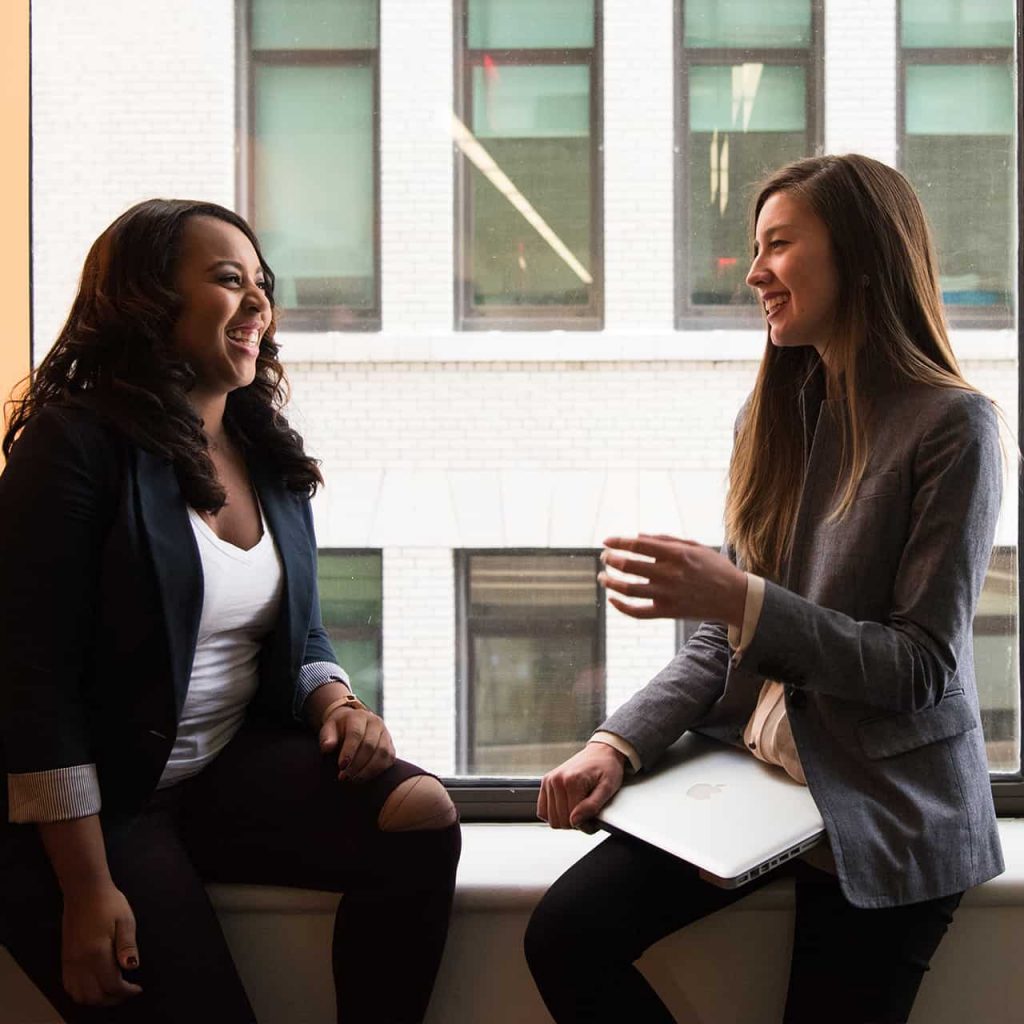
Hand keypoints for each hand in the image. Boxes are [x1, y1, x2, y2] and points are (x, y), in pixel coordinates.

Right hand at [60, 881, 141, 1006]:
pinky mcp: (65, 958)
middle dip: (112, 999)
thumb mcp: (125, 920)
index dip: (126, 991)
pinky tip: (94, 986)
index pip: (111, 984)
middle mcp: (80, 961)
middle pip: (94, 996)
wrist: (85, 891)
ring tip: (112, 991)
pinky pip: (69, 986)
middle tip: (126, 992)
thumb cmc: (108, 902)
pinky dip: (81, 993)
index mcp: (97, 952)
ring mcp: (70, 961)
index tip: (137, 988)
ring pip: (79, 995)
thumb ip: (128, 945)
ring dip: (96, 999)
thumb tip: (132, 967)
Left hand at [320, 706, 395, 781]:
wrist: (354, 724)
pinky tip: (364, 777)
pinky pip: (388, 759)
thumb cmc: (339, 729)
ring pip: (382, 753)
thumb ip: (327, 737)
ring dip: (367, 770)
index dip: (349, 751)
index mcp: (359, 716)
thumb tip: (327, 747)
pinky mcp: (391, 745)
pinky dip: (377, 771)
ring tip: (353, 779)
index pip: (356, 733)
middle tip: (344, 777)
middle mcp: (375, 722)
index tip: (341, 766)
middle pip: (370, 745)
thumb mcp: (329, 729)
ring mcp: (386, 733)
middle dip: (356, 764)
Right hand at [538, 742, 625, 829]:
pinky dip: (554, 814)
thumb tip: (575, 821)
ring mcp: (549, 781)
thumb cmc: (607, 769)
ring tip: (579, 810)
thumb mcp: (607, 788)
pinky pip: (542, 811)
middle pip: (560, 821)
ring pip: (551, 819)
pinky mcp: (545, 782)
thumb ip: (592, 806)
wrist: (601, 751)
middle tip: (588, 814)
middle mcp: (556, 780)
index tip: (595, 819)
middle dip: (575, 823)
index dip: (586, 825)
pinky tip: (567, 808)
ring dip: (565, 820)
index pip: (572, 820)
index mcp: (572, 781)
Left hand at [599, 533, 746, 626]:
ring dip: (610, 582)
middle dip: (611, 559)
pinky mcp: (668, 612)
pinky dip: (621, 607)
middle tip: (605, 557)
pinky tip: (612, 599)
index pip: (638, 545)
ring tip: (603, 577)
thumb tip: (637, 536)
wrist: (734, 597)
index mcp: (676, 554)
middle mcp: (669, 574)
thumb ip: (665, 540)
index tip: (606, 541)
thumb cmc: (714, 567)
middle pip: (628, 565)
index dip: (618, 542)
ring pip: (628, 590)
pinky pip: (638, 612)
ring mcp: (667, 594)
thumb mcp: (694, 546)